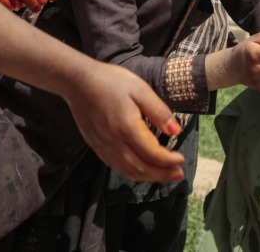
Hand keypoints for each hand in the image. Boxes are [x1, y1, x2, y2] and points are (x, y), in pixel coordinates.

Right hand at [61, 60, 184, 181]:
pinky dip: (132, 172)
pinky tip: (142, 170)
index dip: (169, 161)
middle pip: (141, 168)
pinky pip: (116, 166)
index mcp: (127, 128)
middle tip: (178, 174)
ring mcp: (103, 147)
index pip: (152, 154)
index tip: (182, 160)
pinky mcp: (96, 146)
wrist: (77, 82)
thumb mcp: (140, 90)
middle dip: (162, 174)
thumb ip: (159, 112)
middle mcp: (114, 142)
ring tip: (165, 175)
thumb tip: (177, 130)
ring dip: (149, 177)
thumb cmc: (111, 81)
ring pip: (128, 171)